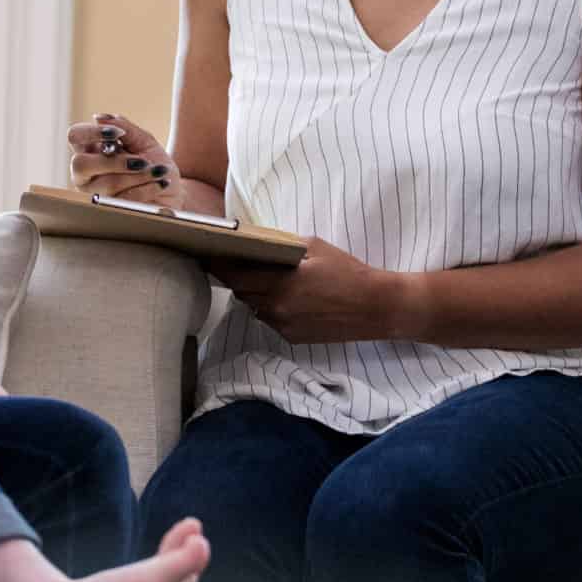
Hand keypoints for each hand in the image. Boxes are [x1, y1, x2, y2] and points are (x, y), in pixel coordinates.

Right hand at [65, 110, 179, 201]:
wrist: (173, 190)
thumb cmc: (154, 163)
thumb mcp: (144, 141)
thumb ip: (124, 127)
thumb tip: (99, 117)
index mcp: (90, 150)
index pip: (74, 136)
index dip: (92, 133)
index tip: (119, 135)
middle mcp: (85, 173)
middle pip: (80, 164)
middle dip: (115, 162)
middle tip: (142, 161)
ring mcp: (93, 195)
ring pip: (107, 184)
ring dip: (139, 175)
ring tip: (158, 171)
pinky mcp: (108, 211)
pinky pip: (123, 200)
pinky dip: (146, 188)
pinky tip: (160, 183)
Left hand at [208, 236, 398, 344]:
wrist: (375, 307)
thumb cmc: (347, 271)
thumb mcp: (315, 247)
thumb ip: (283, 246)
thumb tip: (258, 244)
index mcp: (280, 284)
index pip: (235, 276)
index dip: (219, 265)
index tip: (207, 255)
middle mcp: (277, 309)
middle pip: (241, 292)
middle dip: (237, 278)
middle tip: (237, 262)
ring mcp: (284, 326)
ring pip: (255, 307)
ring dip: (255, 294)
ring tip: (267, 279)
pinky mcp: (293, 338)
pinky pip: (271, 320)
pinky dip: (271, 308)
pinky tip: (288, 297)